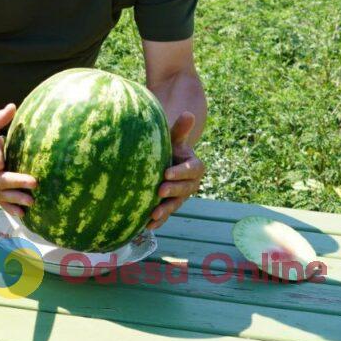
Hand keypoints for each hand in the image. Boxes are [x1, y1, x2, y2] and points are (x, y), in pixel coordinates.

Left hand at [147, 111, 204, 229]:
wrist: (164, 161)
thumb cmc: (169, 148)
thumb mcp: (174, 139)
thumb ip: (180, 130)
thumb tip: (188, 113)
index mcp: (194, 166)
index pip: (192, 170)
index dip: (181, 172)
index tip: (166, 173)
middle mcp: (190, 184)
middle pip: (185, 190)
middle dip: (173, 191)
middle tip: (159, 190)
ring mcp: (180, 197)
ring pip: (175, 205)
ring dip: (165, 211)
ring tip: (153, 214)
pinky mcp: (169, 206)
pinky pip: (165, 215)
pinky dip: (158, 222)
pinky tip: (146, 226)